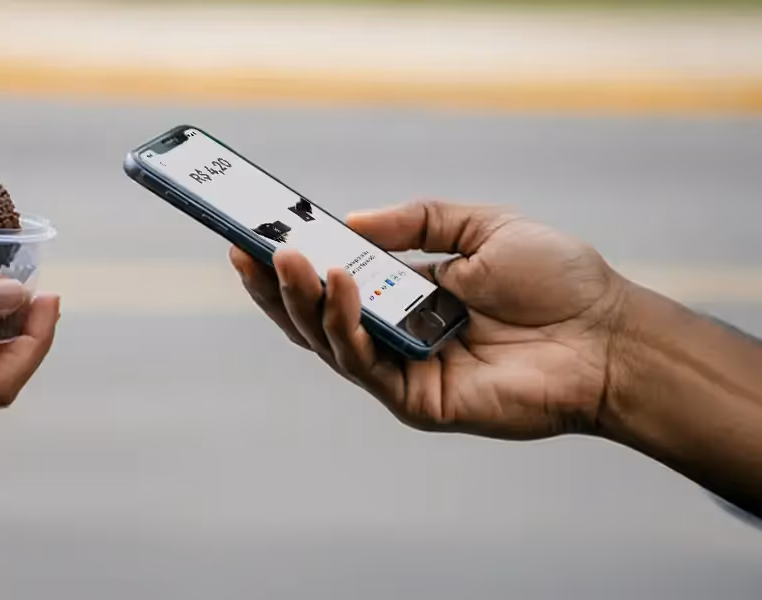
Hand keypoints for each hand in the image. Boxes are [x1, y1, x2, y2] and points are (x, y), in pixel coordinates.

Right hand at [231, 199, 628, 439]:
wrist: (610, 334)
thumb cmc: (557, 281)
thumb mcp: (481, 227)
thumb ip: (416, 223)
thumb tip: (349, 222)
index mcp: (407, 297)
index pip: (333, 284)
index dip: (292, 263)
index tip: (251, 235)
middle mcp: (397, 336)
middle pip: (316, 319)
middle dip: (276, 286)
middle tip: (247, 249)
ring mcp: (404, 372)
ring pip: (329, 342)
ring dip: (301, 300)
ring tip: (286, 259)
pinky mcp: (418, 401)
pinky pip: (365, 365)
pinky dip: (345, 325)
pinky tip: (339, 284)